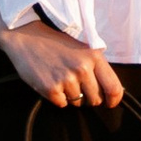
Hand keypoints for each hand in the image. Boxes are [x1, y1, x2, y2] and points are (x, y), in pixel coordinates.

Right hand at [2, 14, 122, 109]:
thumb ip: (97, 67)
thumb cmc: (56, 43)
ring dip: (71, 96)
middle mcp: (82, 68)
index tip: (109, 103)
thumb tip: (111, 90)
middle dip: (89, 98)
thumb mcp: (82, 48)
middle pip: (96, 99)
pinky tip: (52, 82)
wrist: (26, 37)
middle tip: (77, 86)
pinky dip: (58, 98)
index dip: (113, 100)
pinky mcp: (51, 88)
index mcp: (94, 56)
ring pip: (78, 103)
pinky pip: (62, 104)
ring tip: (61, 79)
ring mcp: (66, 79)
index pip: (114, 87)